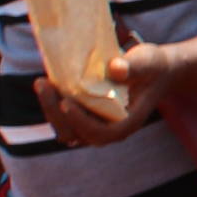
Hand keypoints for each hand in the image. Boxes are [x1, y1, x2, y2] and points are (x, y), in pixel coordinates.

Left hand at [36, 39, 182, 146]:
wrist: (154, 73)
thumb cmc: (153, 68)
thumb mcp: (149, 63)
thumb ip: (135, 66)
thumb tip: (116, 69)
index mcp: (127, 123)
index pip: (100, 133)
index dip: (80, 122)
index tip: (66, 102)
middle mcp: (110, 130)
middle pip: (76, 134)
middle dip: (56, 112)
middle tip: (43, 85)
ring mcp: (96, 125)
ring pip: (66, 129)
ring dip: (50, 109)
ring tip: (42, 83)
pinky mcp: (86, 116)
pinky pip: (64, 118)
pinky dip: (54, 104)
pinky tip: (49, 83)